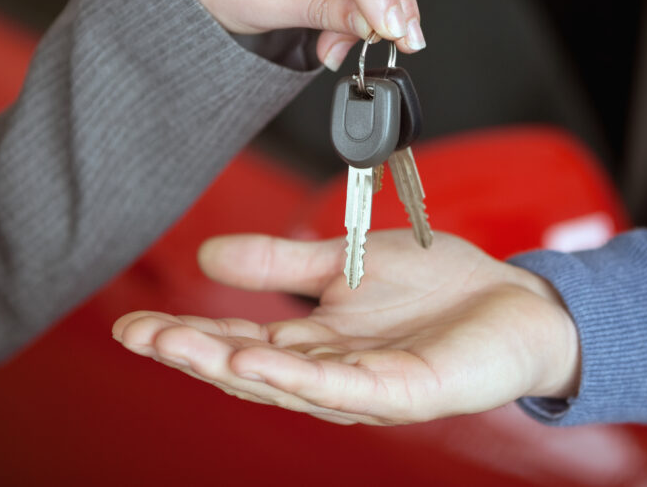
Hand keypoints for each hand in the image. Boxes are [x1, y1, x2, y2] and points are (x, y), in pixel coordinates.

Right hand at [113, 231, 579, 424]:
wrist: (516, 298)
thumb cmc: (439, 285)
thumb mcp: (342, 262)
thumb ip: (281, 263)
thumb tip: (208, 255)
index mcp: (316, 343)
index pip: (238, 340)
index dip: (185, 335)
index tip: (130, 323)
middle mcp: (332, 373)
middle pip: (249, 368)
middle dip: (191, 354)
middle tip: (138, 336)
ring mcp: (367, 389)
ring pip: (286, 384)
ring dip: (229, 365)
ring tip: (177, 348)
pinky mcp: (407, 392)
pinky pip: (344, 388)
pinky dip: (295, 377)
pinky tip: (254, 359)